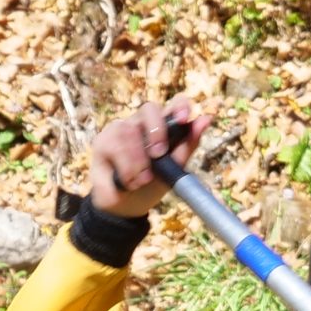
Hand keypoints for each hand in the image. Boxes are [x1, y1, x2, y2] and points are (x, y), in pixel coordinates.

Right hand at [88, 97, 210, 218]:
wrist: (126, 207)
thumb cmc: (151, 185)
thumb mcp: (174, 169)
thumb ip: (188, 145)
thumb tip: (206, 119)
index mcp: (164, 127)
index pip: (174, 104)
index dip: (180, 105)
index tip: (184, 118)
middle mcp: (142, 123)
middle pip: (150, 108)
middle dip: (156, 130)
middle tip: (158, 154)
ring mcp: (121, 128)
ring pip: (130, 130)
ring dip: (138, 160)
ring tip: (142, 180)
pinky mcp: (104, 139)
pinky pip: (115, 144)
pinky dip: (125, 166)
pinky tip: (128, 181)